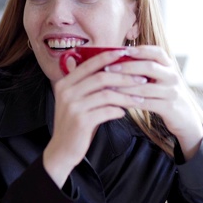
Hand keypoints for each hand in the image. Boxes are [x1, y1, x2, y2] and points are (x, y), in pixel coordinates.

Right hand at [43, 49, 150, 186]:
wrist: (62, 149)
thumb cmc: (74, 122)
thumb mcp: (76, 100)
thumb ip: (87, 85)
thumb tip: (110, 69)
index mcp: (65, 83)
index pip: (88, 64)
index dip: (107, 57)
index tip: (124, 53)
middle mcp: (66, 92)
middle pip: (100, 77)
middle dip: (124, 77)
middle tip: (141, 79)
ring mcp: (73, 106)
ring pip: (106, 94)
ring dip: (126, 96)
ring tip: (137, 99)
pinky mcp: (81, 121)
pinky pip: (106, 111)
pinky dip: (118, 110)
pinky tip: (123, 112)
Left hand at [106, 46, 202, 159]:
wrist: (185, 118)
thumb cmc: (165, 94)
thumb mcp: (160, 78)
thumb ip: (145, 68)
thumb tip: (118, 58)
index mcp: (169, 66)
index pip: (157, 52)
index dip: (141, 50)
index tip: (123, 50)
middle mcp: (172, 77)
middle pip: (149, 67)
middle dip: (127, 67)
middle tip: (108, 68)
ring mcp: (172, 92)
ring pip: (145, 87)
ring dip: (124, 86)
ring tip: (108, 85)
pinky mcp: (169, 107)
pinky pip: (146, 103)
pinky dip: (130, 101)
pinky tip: (118, 100)